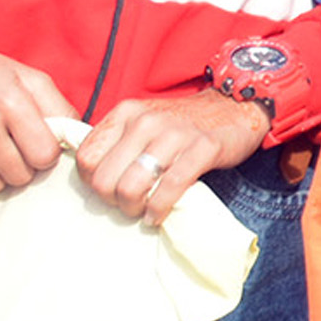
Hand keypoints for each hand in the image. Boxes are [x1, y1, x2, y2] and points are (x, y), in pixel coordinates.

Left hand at [75, 89, 268, 226]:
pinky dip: (159, 208)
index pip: (86, 158)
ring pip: (131, 185)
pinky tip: (158, 214)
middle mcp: (146, 120)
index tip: (109, 189)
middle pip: (105, 178)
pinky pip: (170, 187)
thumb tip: (92, 181)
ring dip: (134, 208)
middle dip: (112, 201)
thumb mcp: (142, 123)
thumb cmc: (181, 125)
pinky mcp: (203, 147)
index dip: (92, 182)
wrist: (234, 106)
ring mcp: (175, 133)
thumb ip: (117, 143)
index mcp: (125, 112)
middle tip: (128, 204)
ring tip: (143, 210)